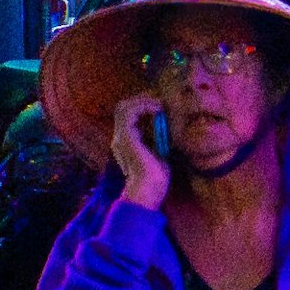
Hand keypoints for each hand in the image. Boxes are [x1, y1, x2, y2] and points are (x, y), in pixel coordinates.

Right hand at [111, 94, 169, 208]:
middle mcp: (120, 138)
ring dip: (142, 101)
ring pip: (123, 107)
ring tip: (160, 104)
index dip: (142, 106)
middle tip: (160, 101)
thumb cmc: (157, 176)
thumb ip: (159, 140)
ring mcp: (120, 137)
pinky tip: (158, 110)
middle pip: (122, 108)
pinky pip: (129, 113)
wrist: (149, 189)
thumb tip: (170, 127)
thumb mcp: (160, 152)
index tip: (161, 106)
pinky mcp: (125, 138)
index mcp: (126, 142)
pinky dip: (143, 107)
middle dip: (141, 100)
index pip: (128, 115)